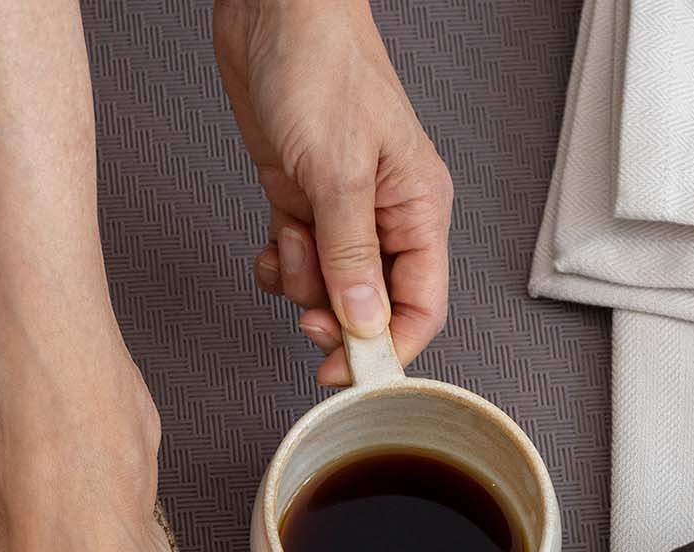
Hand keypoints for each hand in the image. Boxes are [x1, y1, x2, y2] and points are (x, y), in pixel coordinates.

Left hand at [213, 0, 452, 384]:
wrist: (272, 13)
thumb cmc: (321, 65)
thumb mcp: (339, 172)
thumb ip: (352, 257)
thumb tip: (366, 323)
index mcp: (418, 209)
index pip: (421, 308)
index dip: (386, 351)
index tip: (346, 373)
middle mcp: (386, 219)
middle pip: (372, 309)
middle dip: (334, 318)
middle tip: (306, 313)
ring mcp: (342, 215)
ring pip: (328, 291)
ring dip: (299, 284)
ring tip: (290, 239)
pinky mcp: (303, 205)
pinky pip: (296, 266)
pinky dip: (279, 266)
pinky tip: (272, 241)